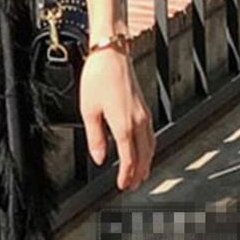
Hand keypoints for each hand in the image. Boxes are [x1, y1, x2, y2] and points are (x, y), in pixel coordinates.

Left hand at [79, 44, 155, 189]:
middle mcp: (138, 121)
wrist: (112, 53)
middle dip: (138, 173)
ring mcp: (144, 114)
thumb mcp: (89, 111)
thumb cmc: (98, 77)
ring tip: (140, 173)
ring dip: (146, 162)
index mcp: (124, 125)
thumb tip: (99, 158)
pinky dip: (149, 148)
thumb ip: (95, 137)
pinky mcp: (144, 107)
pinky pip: (151, 134)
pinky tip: (144, 149)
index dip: (126, 175)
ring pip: (150, 145)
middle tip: (133, 185)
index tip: (122, 185)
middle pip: (143, 155)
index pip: (129, 158)